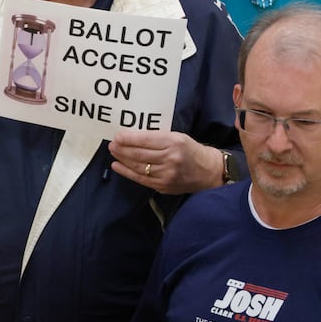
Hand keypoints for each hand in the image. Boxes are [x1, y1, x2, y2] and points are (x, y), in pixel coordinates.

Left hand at [109, 130, 223, 193]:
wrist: (209, 172)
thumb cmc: (190, 150)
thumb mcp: (177, 137)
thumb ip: (156, 137)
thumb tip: (130, 137)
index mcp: (174, 143)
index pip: (145, 140)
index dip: (128, 138)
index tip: (118, 136)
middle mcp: (170, 158)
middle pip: (139, 154)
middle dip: (122, 148)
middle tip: (112, 144)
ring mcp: (167, 174)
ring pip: (138, 166)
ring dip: (122, 159)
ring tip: (113, 152)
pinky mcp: (163, 186)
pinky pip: (140, 179)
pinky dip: (126, 172)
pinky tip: (117, 166)